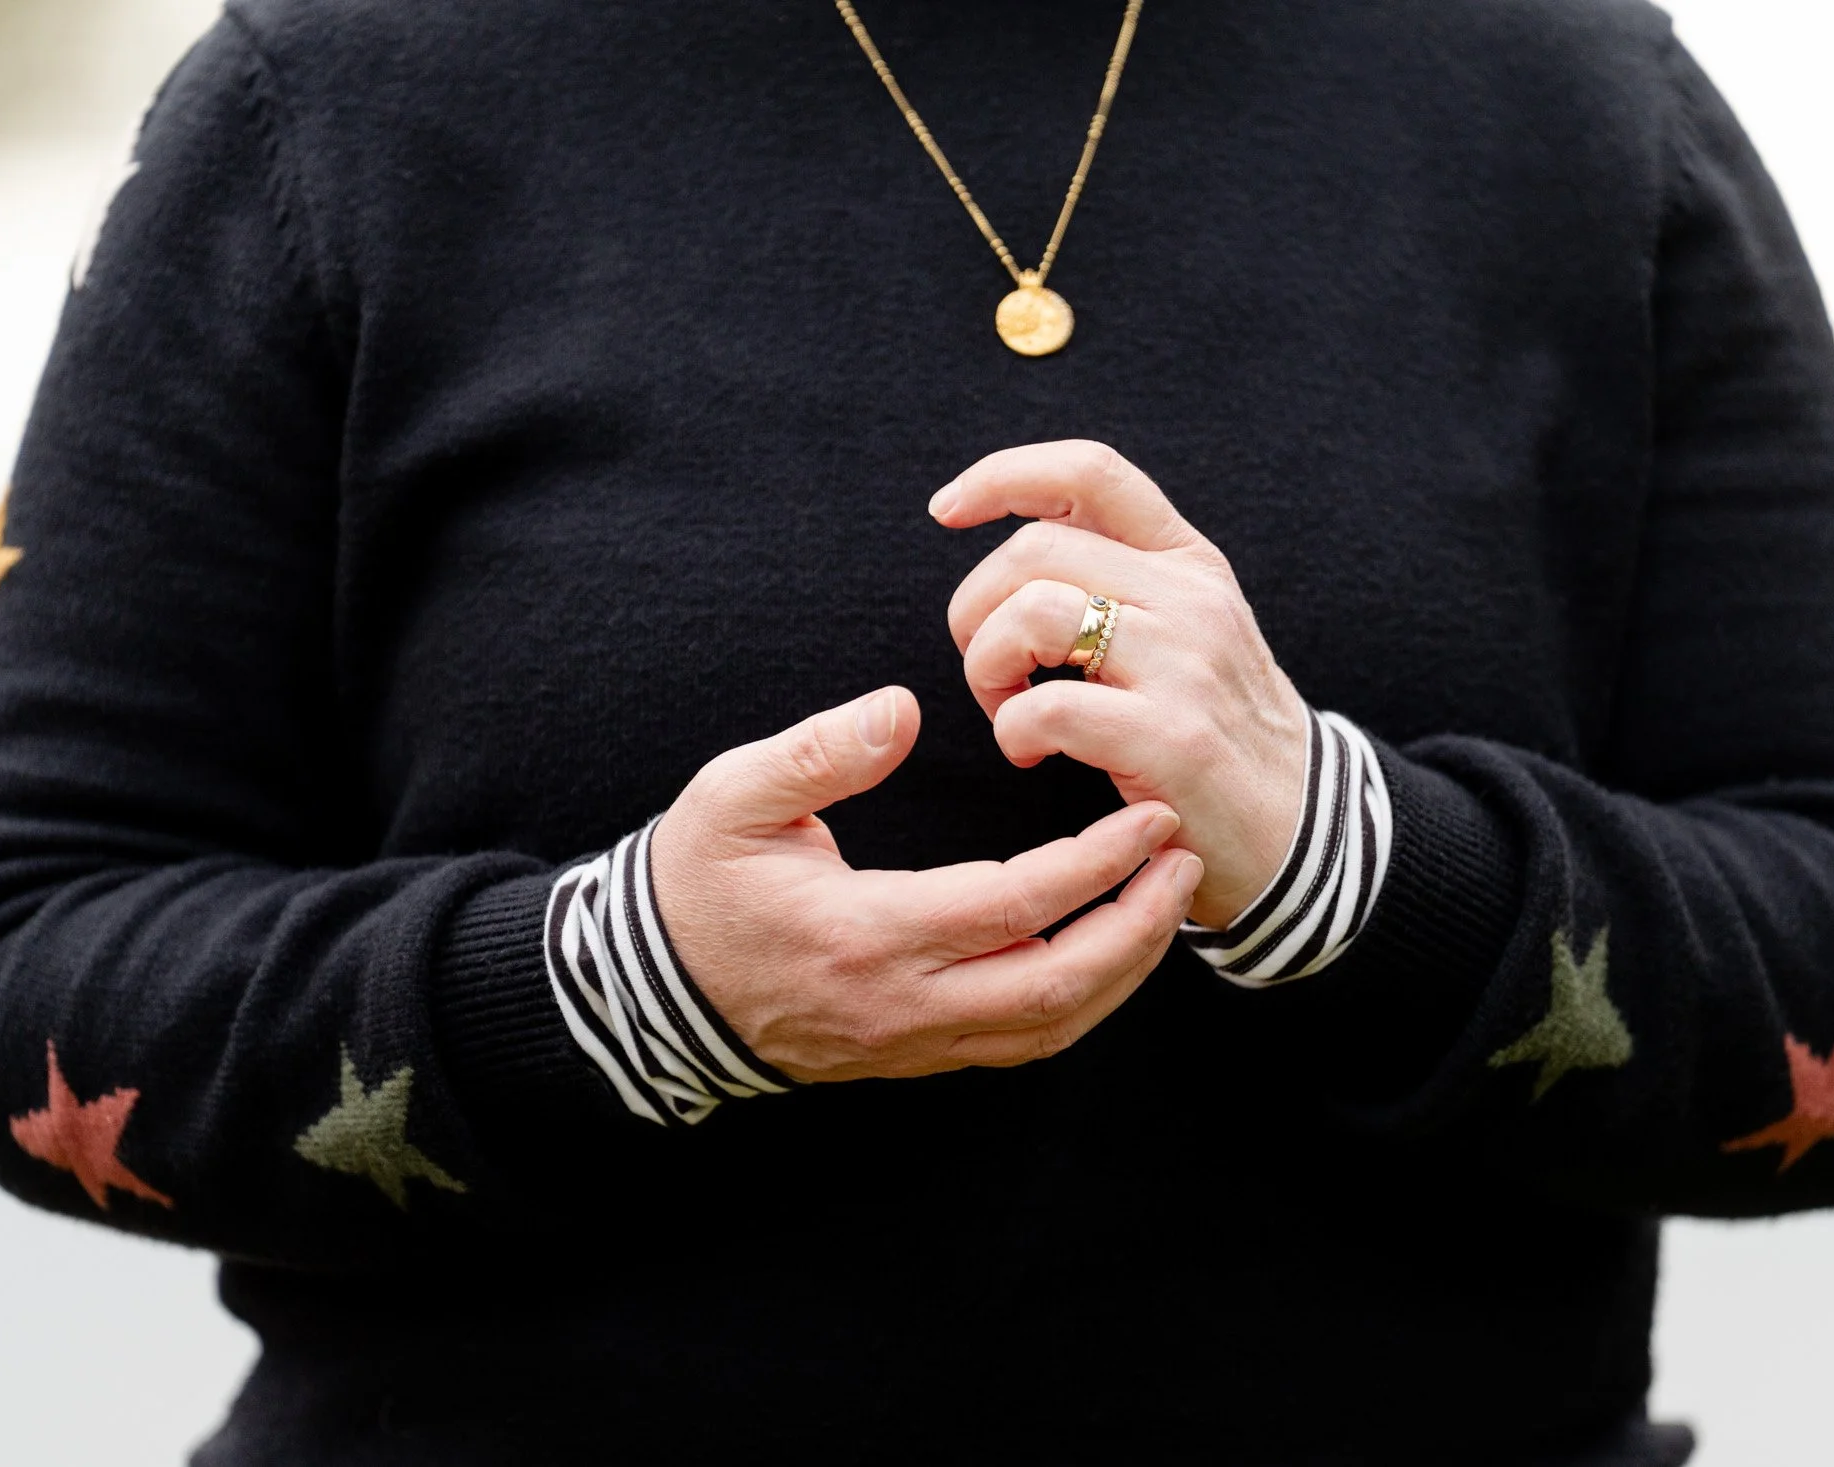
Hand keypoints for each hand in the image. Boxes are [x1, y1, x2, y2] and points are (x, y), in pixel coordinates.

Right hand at [652, 686, 1203, 1081]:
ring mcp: (911, 1042)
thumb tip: (900, 708)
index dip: (1096, 864)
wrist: (651, 988)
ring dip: (1123, 971)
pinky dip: (1081, 1000)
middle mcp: (901, 1004)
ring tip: (1166, 902)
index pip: (1014, 906)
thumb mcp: (730, 798)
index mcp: (865, 933)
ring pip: (1049, 1029)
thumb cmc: (696, 882)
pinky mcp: (914, 1054)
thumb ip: (815, 751)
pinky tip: (1110, 950)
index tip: (1149, 817)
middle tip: (1183, 860)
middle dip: (1138, 927)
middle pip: (1056, 988)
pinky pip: (1021, 1043)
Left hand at [934, 440, 1307, 930]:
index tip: (946, 510)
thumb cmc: (1218, 736)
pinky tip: (1031, 754)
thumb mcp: (1190, 633)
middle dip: (975, 608)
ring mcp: (1186, 665)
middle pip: (1035, 547)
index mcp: (1189, 562)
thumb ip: (1124, 583)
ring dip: (988, 666)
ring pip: (1033, 614)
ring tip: (1007, 711)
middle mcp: (1191, 598)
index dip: (1003, 475)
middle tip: (989, 671)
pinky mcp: (1173, 739)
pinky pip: (1046, 708)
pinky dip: (1013, 731)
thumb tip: (1019, 553)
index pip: (1091, 471)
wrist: (1305, 832)